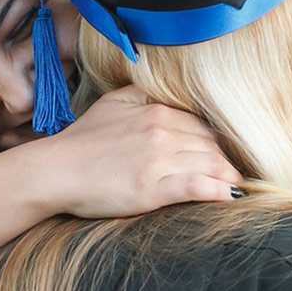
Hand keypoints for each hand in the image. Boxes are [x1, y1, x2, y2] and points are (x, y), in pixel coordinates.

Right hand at [24, 85, 242, 218]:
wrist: (55, 170)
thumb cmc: (81, 141)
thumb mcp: (114, 103)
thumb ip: (143, 94)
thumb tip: (167, 94)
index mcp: (156, 112)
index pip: (201, 125)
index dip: (215, 142)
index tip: (221, 155)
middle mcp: (162, 131)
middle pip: (211, 145)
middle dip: (225, 160)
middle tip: (233, 174)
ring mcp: (159, 160)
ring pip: (211, 164)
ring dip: (228, 176)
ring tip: (236, 186)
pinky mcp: (153, 188)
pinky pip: (197, 187)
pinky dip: (219, 191)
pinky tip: (231, 196)